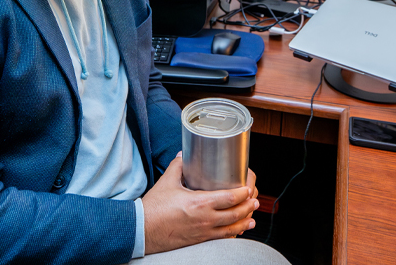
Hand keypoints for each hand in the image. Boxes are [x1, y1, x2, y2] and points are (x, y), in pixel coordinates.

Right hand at [142, 153, 258, 253]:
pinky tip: (236, 232)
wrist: (142, 230)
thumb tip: (184, 155)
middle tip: (254, 201)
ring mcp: (203, 232)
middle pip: (235, 214)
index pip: (229, 198)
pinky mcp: (199, 241)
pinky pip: (221, 239)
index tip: (248, 188)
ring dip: (244, 223)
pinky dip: (232, 235)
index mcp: (200, 203)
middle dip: (248, 207)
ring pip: (231, 230)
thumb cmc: (154, 208)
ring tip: (252, 218)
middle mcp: (205, 219)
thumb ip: (178, 166)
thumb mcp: (167, 182)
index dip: (242, 193)